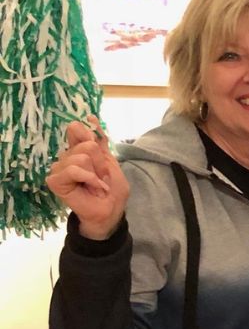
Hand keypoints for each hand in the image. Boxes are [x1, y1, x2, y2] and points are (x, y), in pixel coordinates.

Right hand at [45, 117, 128, 239]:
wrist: (110, 211)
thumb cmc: (112, 190)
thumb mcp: (111, 162)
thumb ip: (100, 142)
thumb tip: (90, 117)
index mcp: (80, 150)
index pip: (77, 129)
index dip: (89, 133)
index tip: (98, 144)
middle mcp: (68, 156)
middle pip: (85, 143)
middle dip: (101, 162)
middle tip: (102, 176)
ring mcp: (60, 168)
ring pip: (80, 156)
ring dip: (96, 172)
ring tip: (97, 184)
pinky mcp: (55, 180)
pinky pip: (73, 169)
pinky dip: (88, 178)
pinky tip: (92, 187)